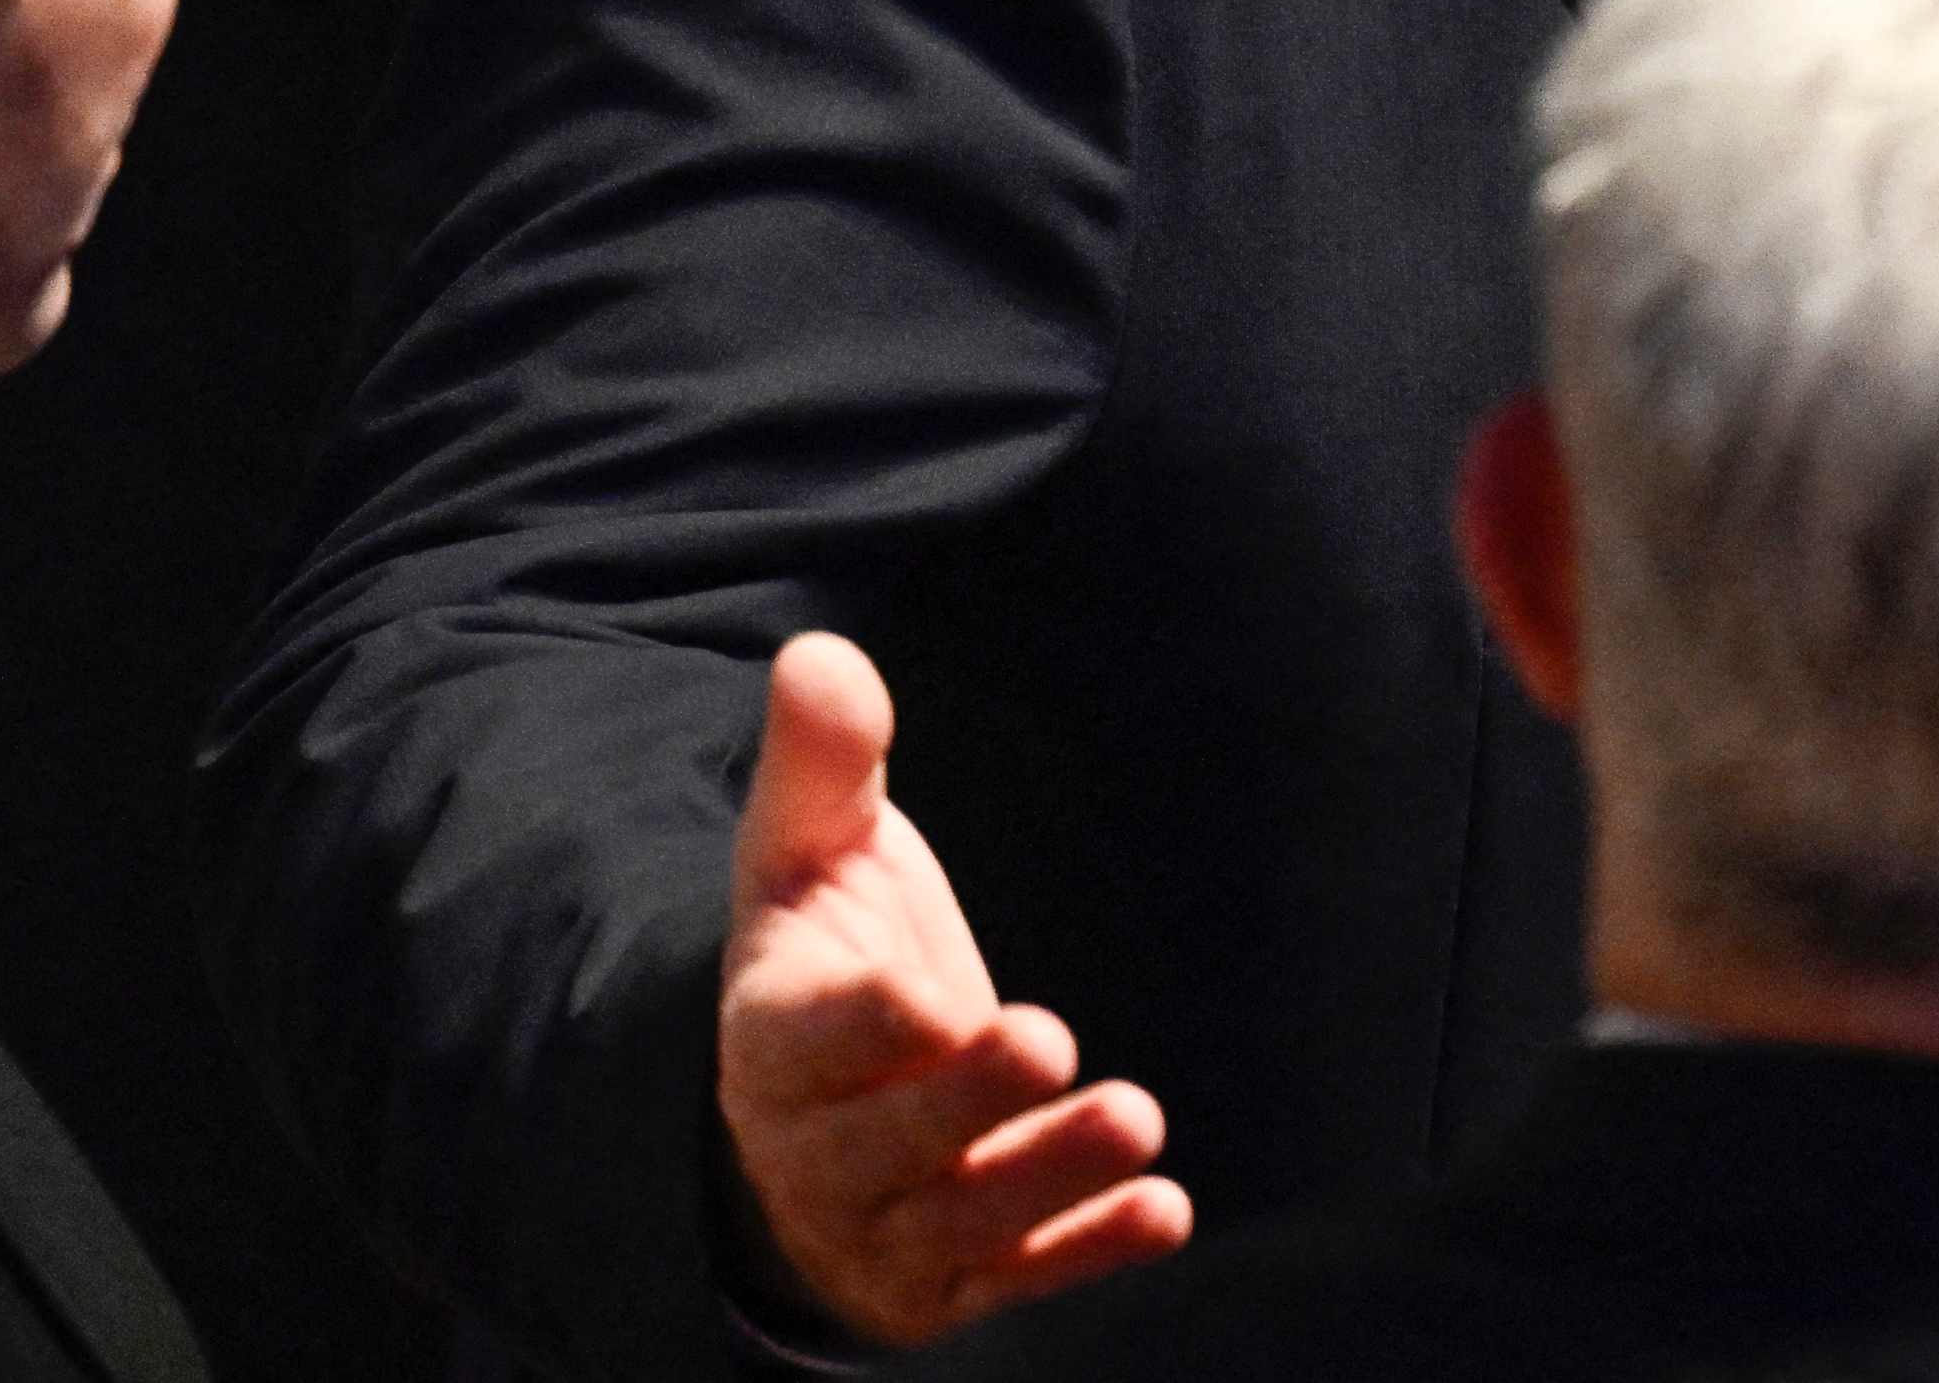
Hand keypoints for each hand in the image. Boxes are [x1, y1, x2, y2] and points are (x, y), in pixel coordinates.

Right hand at [717, 632, 1191, 1346]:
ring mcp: (880, 1227)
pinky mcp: (946, 1283)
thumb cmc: (825, 951)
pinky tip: (1164, 1211)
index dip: (862, 1026)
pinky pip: (1014, 1279)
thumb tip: (822, 655)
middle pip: (886, 1144)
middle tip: (1050, 1038)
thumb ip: (823, 763)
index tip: (920, 1000)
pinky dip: (1085, 1252)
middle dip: (964, 1103)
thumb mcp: (810, 853)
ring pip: (958, 1224)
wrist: (808, 1111)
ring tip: (1139, 1122)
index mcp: (775, 1035)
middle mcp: (817, 1147)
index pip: (806, 1037)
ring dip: (1046, 1180)